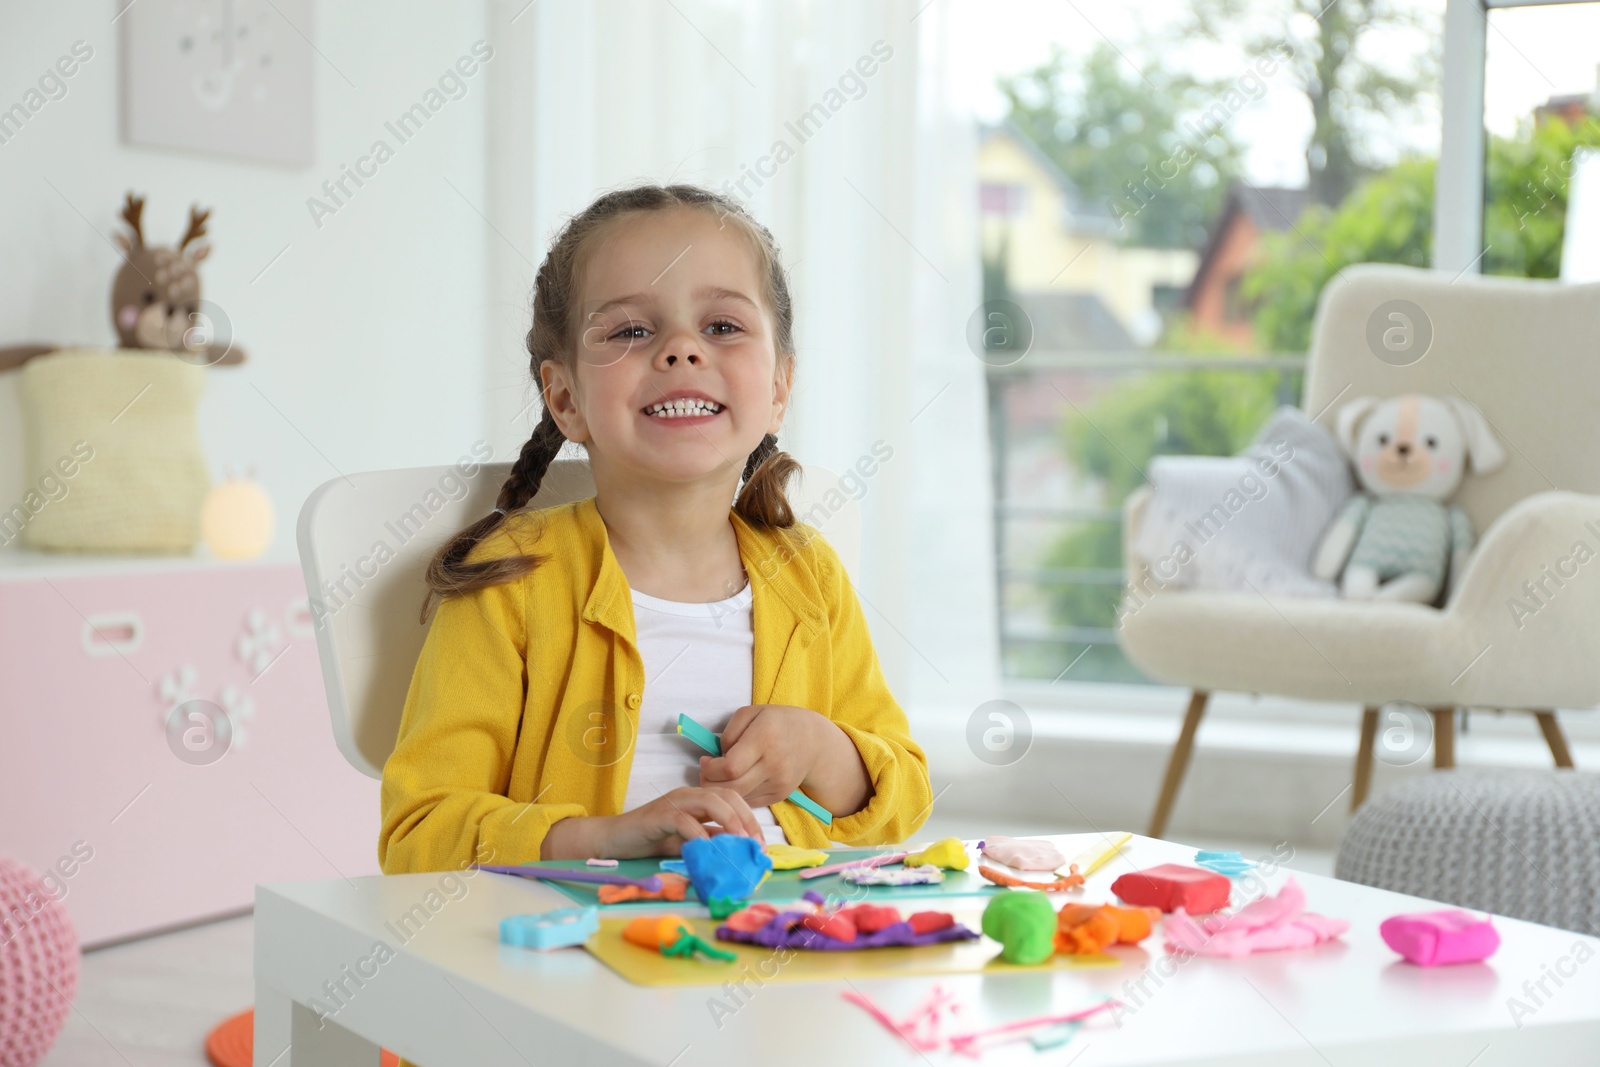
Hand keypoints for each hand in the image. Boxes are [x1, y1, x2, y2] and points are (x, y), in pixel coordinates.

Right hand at [601, 786, 764, 857]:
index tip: (761, 845)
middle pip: (727, 795)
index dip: (751, 819)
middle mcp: (689, 795)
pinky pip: (683, 820)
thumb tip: (739, 849)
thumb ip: (710, 839)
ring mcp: (674, 802)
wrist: (614, 839)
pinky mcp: (658, 816)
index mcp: (698, 799)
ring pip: (710, 801)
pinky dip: (698, 834)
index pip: (733, 800)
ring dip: (730, 821)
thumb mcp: (688, 841)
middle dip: (747, 818)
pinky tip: (707, 849)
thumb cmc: (651, 840)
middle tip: (755, 844)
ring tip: (740, 843)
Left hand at [699, 704, 826, 807]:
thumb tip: (717, 758)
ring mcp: (779, 783)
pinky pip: (751, 802)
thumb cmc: (777, 722)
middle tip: (706, 773)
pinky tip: (735, 782)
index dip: (711, 769)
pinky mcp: (780, 795)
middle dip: (711, 783)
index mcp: (764, 739)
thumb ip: (729, 733)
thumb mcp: (751, 713)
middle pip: (733, 787)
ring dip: (723, 791)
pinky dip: (738, 795)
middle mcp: (774, 764)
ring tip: (719, 777)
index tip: (705, 761)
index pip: (730, 767)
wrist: (813, 740)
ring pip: (740, 798)